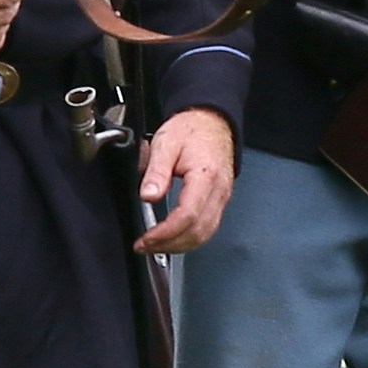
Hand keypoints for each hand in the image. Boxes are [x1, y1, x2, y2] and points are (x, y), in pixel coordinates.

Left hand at [134, 110, 239, 255]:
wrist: (212, 122)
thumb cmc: (190, 130)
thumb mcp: (166, 143)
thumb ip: (156, 171)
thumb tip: (148, 197)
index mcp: (205, 176)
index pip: (187, 215)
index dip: (165, 233)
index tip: (146, 239)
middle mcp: (218, 191)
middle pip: (198, 232)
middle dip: (169, 245)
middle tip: (144, 246)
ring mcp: (222, 198)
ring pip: (205, 234)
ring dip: (179, 246)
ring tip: (154, 246)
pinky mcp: (220, 202)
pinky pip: (208, 228)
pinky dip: (189, 239)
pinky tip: (172, 238)